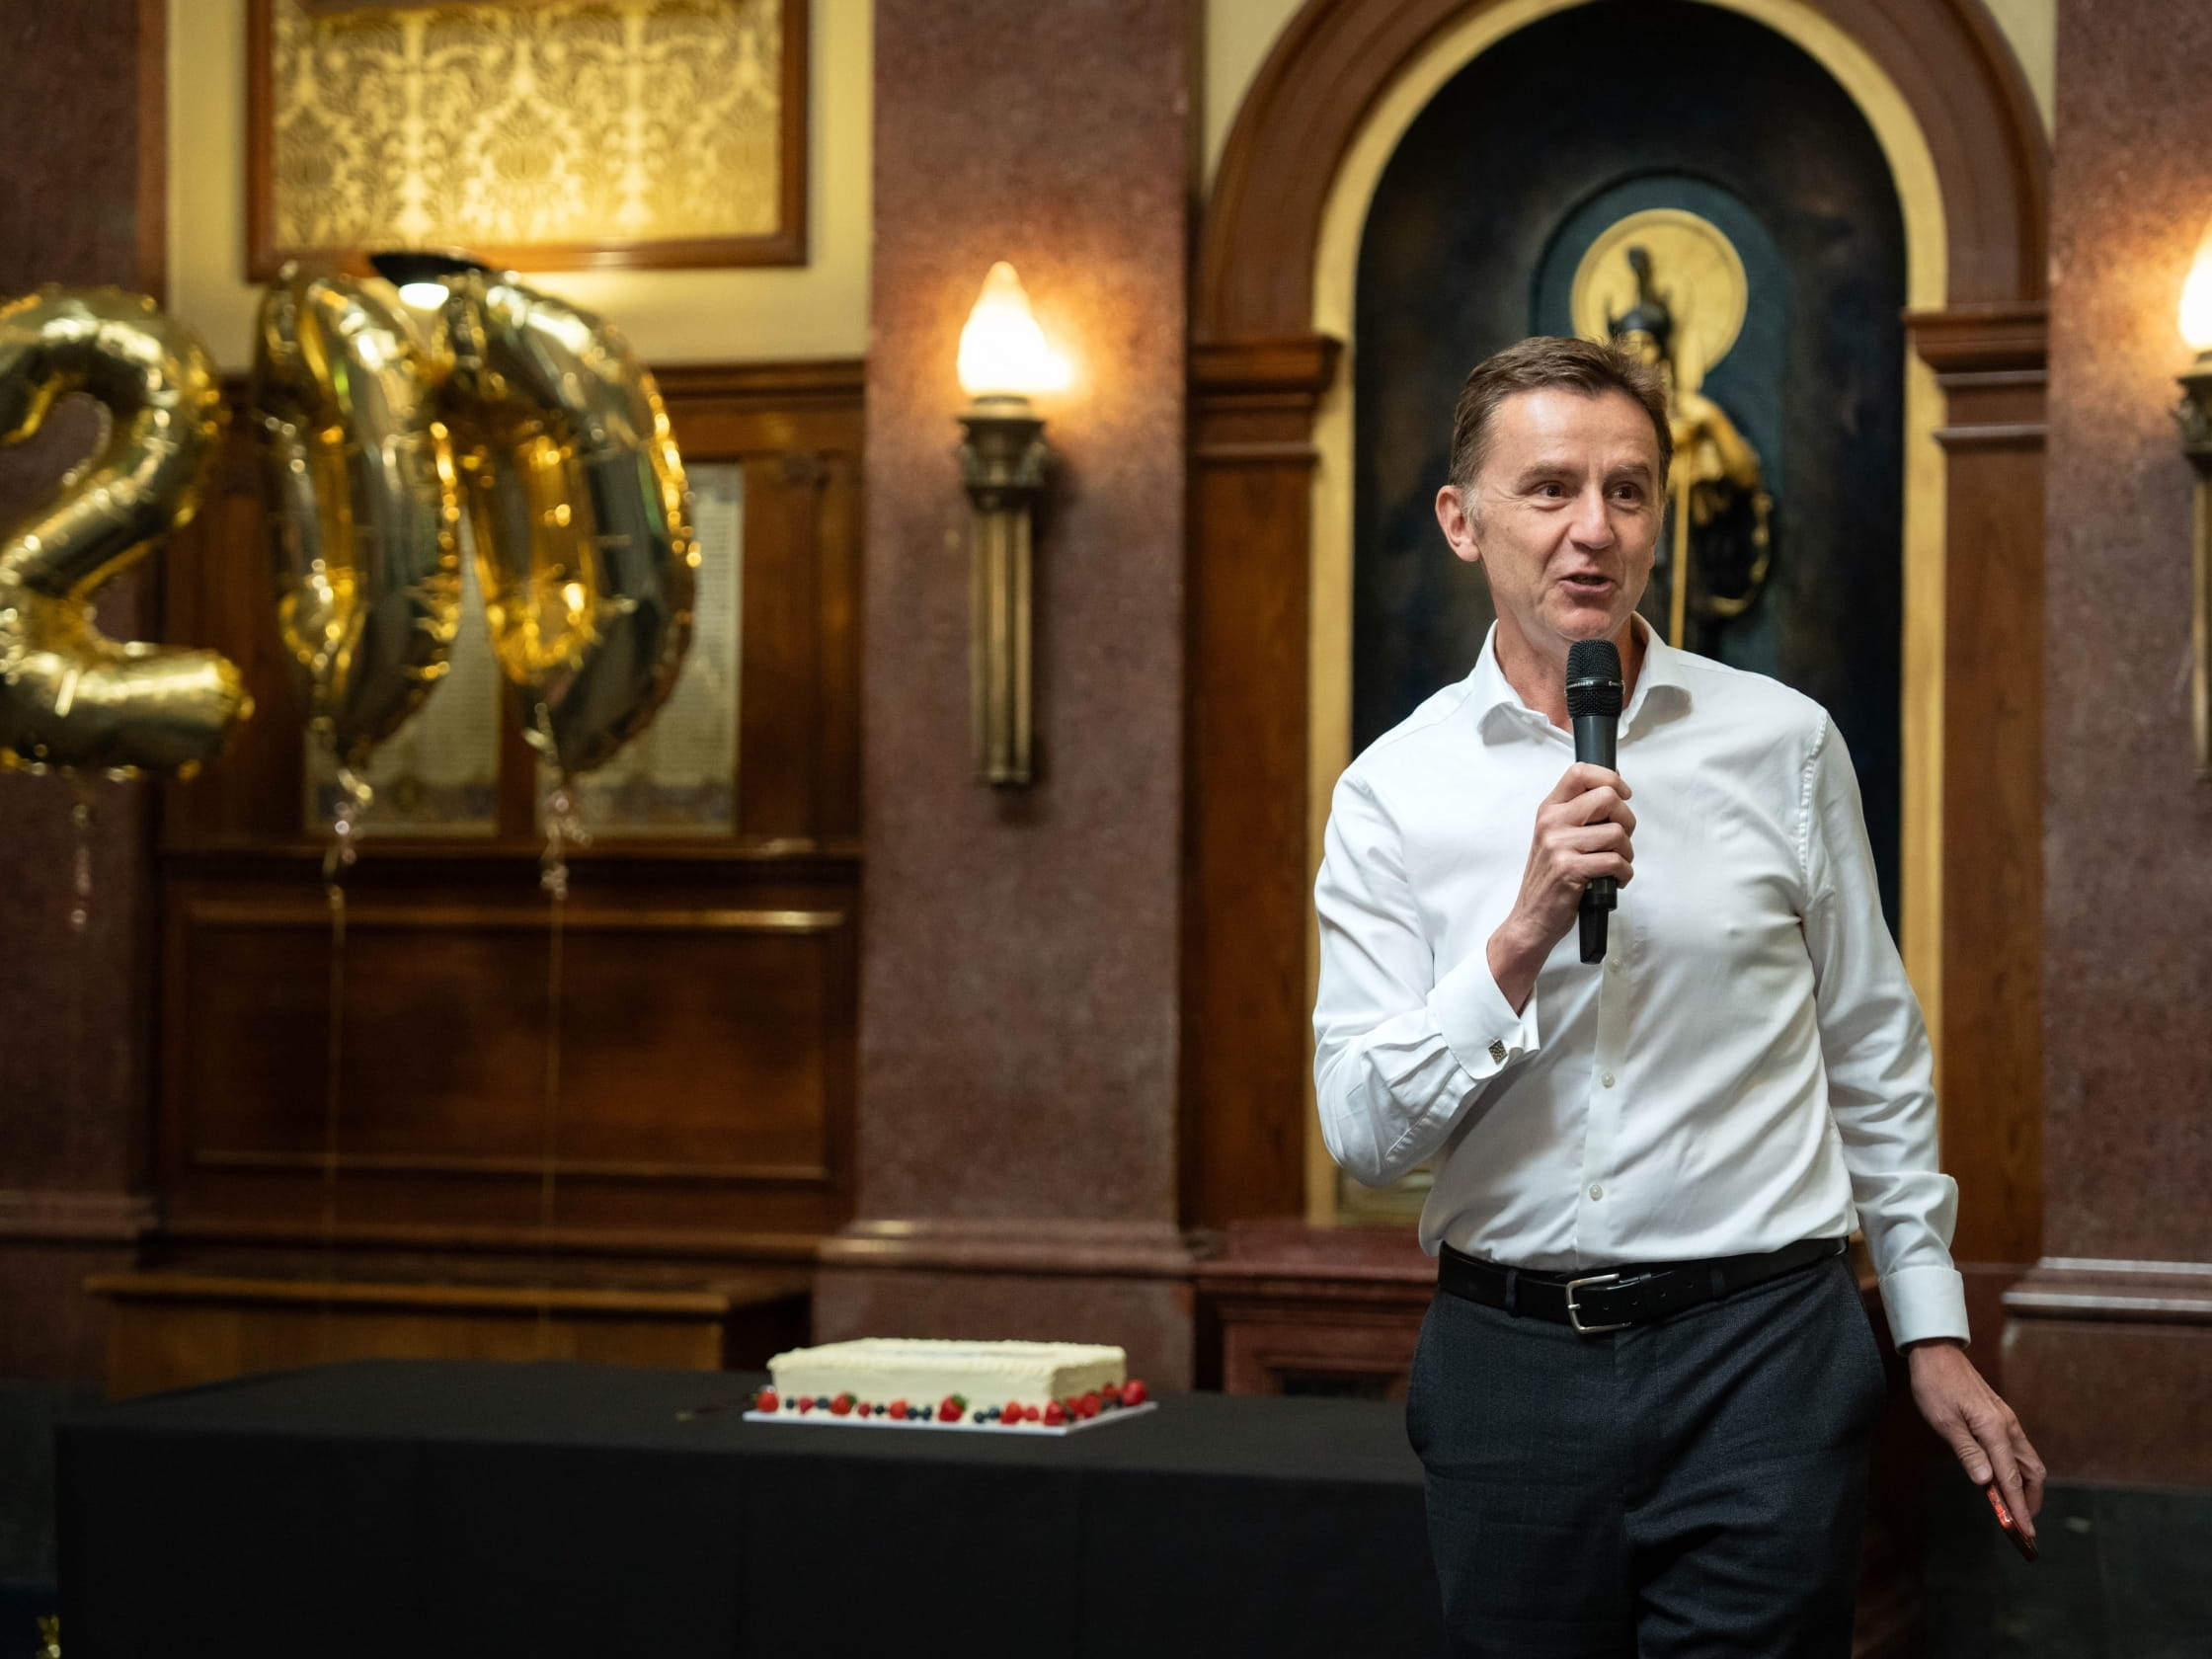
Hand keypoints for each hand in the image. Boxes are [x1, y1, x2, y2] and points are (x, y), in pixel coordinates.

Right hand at [1486, 762, 1633, 1011]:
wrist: (1531, 919)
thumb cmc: (1550, 880)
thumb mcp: (1554, 838)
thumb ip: (1579, 815)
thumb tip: (1616, 793)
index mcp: (1549, 810)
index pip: (1580, 772)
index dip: (1610, 778)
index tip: (1622, 794)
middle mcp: (1551, 822)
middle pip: (1607, 798)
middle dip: (1626, 820)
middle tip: (1620, 839)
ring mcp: (1558, 845)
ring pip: (1617, 833)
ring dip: (1626, 854)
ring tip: (1615, 866)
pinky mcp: (1570, 869)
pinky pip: (1615, 861)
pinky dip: (1623, 874)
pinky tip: (1613, 880)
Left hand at [1906, 1339, 2045, 1539]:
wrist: (1936, 1352)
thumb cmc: (1934, 1385)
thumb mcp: (1943, 1421)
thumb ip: (1967, 1452)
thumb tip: (1986, 1482)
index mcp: (1994, 1429)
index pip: (2011, 1478)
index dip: (2019, 1507)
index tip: (2025, 1532)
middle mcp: (2007, 1426)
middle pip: (2031, 1471)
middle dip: (2030, 1499)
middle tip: (2022, 1523)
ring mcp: (2006, 1420)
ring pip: (2027, 1460)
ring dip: (2025, 1485)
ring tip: (2015, 1506)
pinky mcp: (1999, 1417)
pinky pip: (2016, 1449)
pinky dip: (2016, 1469)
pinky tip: (2003, 1477)